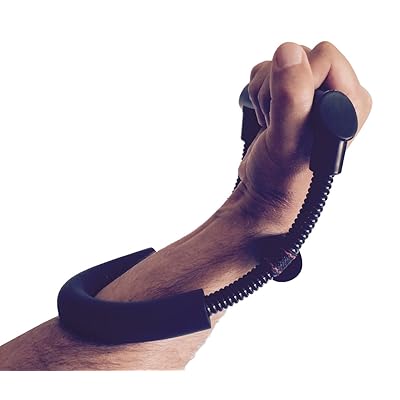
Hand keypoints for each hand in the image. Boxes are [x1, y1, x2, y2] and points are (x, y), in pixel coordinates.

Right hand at [233, 41, 371, 233]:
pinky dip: (256, 94)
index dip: (296, 81)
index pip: (323, 56)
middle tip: (276, 120)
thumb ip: (292, 98)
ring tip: (271, 124)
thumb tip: (288, 52)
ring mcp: (311, 93)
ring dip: (264, 94)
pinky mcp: (289, 95)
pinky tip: (266, 119)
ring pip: (278, 62)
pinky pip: (265, 72)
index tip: (287, 114)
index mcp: (350, 102)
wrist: (265, 190)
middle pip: (299, 55)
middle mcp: (335, 94)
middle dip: (276, 88)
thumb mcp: (287, 141)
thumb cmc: (282, 177)